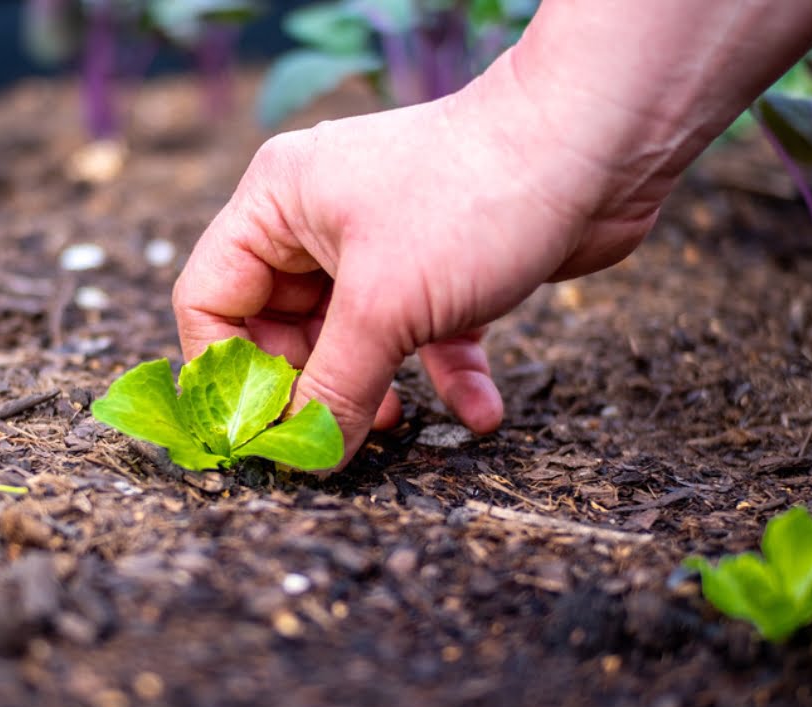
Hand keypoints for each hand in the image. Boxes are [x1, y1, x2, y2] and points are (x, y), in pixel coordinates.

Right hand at [172, 50, 666, 467]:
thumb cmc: (475, 197)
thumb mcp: (386, 307)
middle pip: (279, 328)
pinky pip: (422, 335)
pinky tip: (480, 412)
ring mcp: (382, 243)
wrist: (600, 144)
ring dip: (372, 388)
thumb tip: (304, 457)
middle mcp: (320, 221)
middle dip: (307, 388)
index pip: (211, 297)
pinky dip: (445, 375)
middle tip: (326, 439)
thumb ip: (334, 389)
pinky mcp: (440, 267)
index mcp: (278, 204)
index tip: (256, 432)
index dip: (225, 372)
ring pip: (352, 338)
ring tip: (394, 425)